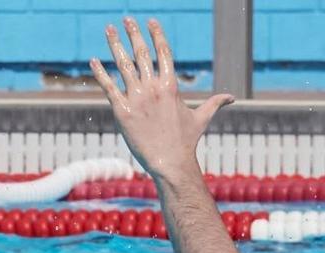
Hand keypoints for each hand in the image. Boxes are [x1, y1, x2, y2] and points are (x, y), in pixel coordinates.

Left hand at [90, 18, 233, 183]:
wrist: (170, 162)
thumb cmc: (186, 141)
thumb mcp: (201, 118)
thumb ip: (215, 103)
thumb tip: (231, 98)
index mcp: (171, 85)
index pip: (163, 52)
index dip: (156, 34)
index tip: (150, 21)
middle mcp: (153, 87)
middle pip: (141, 53)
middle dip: (133, 33)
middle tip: (126, 19)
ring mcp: (137, 98)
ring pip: (123, 65)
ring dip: (115, 45)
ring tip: (108, 29)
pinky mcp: (122, 111)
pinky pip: (109, 87)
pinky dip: (100, 73)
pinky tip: (93, 61)